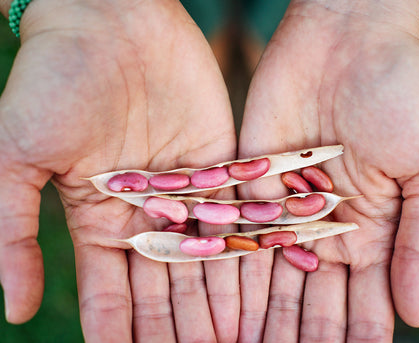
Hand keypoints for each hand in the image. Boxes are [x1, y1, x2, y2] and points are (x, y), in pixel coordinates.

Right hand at [0, 0, 237, 340]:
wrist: (109, 20)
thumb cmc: (52, 82)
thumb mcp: (15, 159)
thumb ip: (11, 232)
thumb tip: (13, 309)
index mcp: (99, 220)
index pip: (113, 295)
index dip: (123, 333)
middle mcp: (148, 213)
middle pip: (168, 286)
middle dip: (182, 329)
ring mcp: (189, 191)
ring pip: (208, 260)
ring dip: (221, 304)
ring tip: (238, 342)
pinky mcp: (223, 164)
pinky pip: (240, 216)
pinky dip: (251, 253)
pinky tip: (263, 288)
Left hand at [237, 1, 418, 340]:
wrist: (350, 40)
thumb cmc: (404, 99)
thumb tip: (416, 316)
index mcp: (371, 231)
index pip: (363, 304)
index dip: (355, 338)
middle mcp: (324, 229)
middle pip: (311, 300)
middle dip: (300, 336)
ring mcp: (284, 208)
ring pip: (270, 278)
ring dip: (260, 319)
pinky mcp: (250, 182)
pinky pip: (238, 235)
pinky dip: (231, 273)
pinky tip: (224, 309)